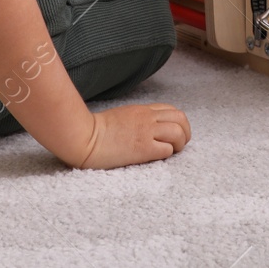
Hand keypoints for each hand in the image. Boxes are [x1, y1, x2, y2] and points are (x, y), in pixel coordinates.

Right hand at [75, 103, 190, 168]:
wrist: (83, 137)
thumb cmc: (95, 130)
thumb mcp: (120, 116)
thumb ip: (136, 119)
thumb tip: (145, 128)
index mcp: (142, 110)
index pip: (171, 110)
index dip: (177, 122)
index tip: (173, 134)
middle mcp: (147, 118)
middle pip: (181, 118)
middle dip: (185, 132)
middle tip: (179, 144)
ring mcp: (146, 132)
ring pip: (179, 132)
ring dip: (180, 144)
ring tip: (172, 152)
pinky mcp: (143, 149)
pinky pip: (167, 149)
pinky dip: (168, 154)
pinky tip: (157, 158)